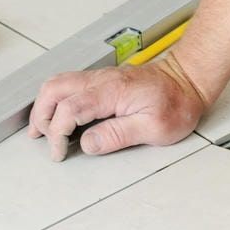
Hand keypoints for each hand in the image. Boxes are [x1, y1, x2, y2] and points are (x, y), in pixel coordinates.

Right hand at [27, 53, 208, 161]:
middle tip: (43, 139)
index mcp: (112, 91)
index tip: (60, 152)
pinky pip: (68, 83)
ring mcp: (99, 77)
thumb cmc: (176, 104)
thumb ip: (118, 135)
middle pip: (54, 90)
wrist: (187, 80)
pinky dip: (55, 99)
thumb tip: (88, 143)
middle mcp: (101, 80)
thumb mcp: (154, 129)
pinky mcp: (101, 80)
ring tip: (41, 129)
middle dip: (42, 116)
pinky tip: (56, 114)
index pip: (70, 109)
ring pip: (57, 83)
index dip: (58, 133)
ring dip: (44, 105)